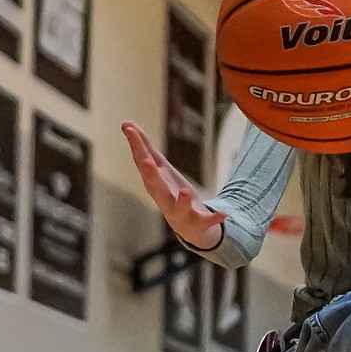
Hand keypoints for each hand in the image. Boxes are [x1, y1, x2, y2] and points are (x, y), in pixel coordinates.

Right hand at [123, 122, 226, 249]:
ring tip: (186, 191)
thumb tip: (126, 124)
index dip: (136, 147)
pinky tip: (224, 213)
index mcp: (154, 184)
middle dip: (151, 175)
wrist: (189, 227)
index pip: (143, 163)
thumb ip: (144, 149)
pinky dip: (214, 217)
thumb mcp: (158, 169)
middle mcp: (164, 199)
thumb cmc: (169, 193)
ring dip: (182, 200)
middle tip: (146, 161)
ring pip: (179, 207)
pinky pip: (206, 220)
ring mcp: (181, 212)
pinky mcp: (198, 222)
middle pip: (156, 186)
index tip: (130, 129)